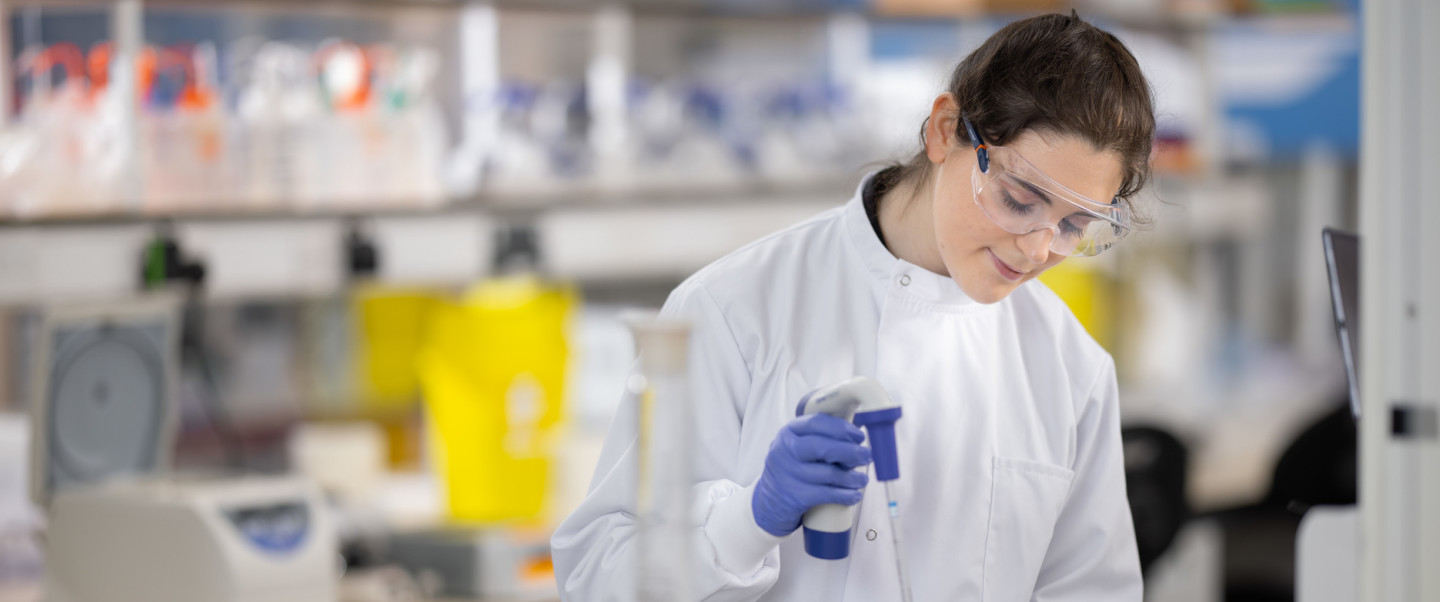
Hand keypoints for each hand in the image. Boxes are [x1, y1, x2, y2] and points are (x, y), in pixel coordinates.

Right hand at [751, 413, 870, 536]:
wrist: (769, 501)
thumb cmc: (793, 469)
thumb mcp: (798, 447)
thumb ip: (821, 438)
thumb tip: (857, 437)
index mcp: (789, 432)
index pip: (818, 422)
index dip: (842, 428)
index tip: (859, 436)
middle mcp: (785, 450)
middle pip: (825, 447)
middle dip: (851, 452)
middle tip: (867, 457)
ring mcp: (789, 474)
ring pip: (830, 474)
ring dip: (853, 478)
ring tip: (862, 480)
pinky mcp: (795, 496)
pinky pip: (828, 494)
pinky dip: (846, 495)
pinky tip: (854, 495)